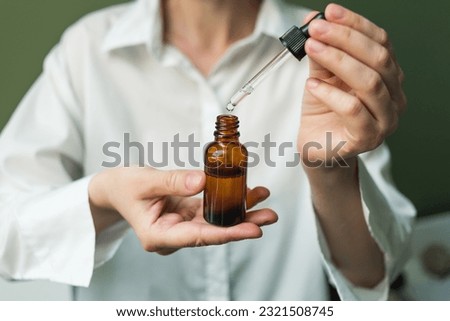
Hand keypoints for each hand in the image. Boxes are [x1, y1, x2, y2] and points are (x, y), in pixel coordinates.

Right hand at [89, 167, 276, 254]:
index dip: (227, 234)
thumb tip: (202, 181)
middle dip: (242, 224)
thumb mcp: (144, 181)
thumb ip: (172, 182)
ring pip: (216, 221)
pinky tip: (247, 192)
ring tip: (264, 199)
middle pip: (213, 232)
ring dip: (240, 211)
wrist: (115, 189)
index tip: (252, 230)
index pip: (198, 238)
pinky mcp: (186, 215)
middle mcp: (173, 236)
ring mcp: (181, 226)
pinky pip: (211, 210)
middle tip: (269, 216)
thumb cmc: (123, 187)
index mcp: (159, 237)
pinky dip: (228, 200)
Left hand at [299, 4, 405, 166]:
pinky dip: (331, 93)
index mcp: (389, 77)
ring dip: (338, 61)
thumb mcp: (321, 76)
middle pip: (378, 59)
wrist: (316, 146)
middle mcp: (394, 97)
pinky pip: (353, 110)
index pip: (380, 43)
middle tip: (316, 29)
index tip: (329, 13)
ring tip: (312, 49)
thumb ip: (322, 52)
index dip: (356, 25)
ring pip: (369, 82)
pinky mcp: (367, 138)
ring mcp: (385, 120)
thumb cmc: (322, 111)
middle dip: (345, 39)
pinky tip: (312, 85)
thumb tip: (315, 21)